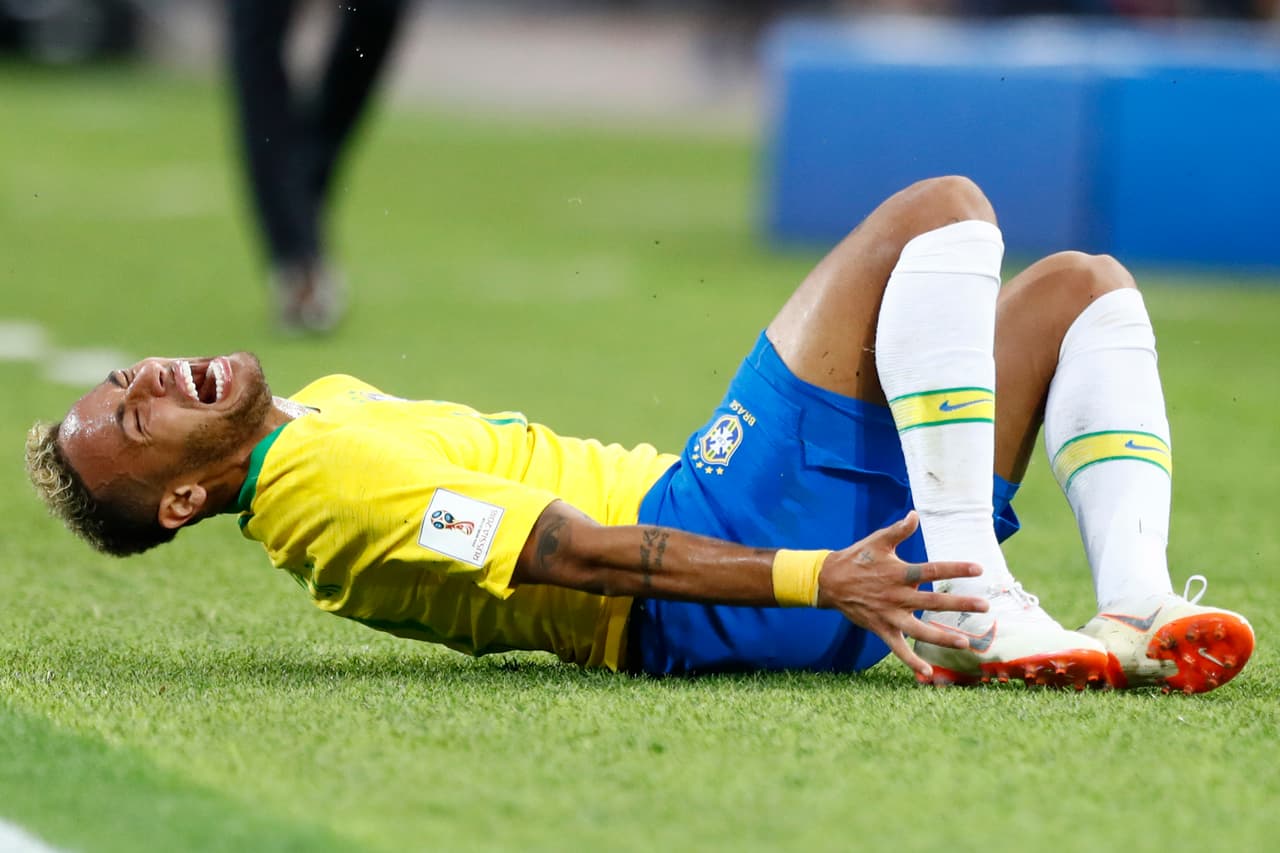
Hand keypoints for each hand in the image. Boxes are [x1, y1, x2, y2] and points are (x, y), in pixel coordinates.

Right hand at [815, 511, 988, 680]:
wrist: (828, 581)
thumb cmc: (857, 558)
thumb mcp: (876, 541)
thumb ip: (898, 530)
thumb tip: (915, 515)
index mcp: (898, 573)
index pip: (931, 570)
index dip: (955, 569)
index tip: (978, 569)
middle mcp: (896, 596)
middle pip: (932, 602)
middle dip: (959, 605)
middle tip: (984, 606)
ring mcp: (889, 615)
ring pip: (919, 630)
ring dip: (942, 637)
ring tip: (964, 643)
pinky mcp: (881, 629)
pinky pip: (898, 649)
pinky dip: (912, 662)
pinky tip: (928, 674)